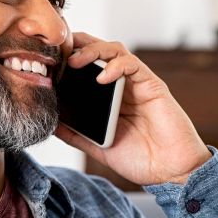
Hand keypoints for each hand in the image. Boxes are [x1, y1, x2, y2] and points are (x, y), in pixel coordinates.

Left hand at [53, 32, 210, 185]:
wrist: (171, 172)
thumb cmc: (139, 158)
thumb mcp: (97, 147)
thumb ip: (75, 134)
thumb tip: (50, 124)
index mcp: (107, 96)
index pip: (85, 66)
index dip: (67, 58)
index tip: (46, 61)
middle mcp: (121, 85)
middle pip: (98, 50)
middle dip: (77, 45)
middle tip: (57, 52)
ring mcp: (137, 83)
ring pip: (114, 50)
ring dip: (93, 50)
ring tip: (75, 61)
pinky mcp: (152, 85)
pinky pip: (133, 65)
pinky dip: (116, 65)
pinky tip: (102, 76)